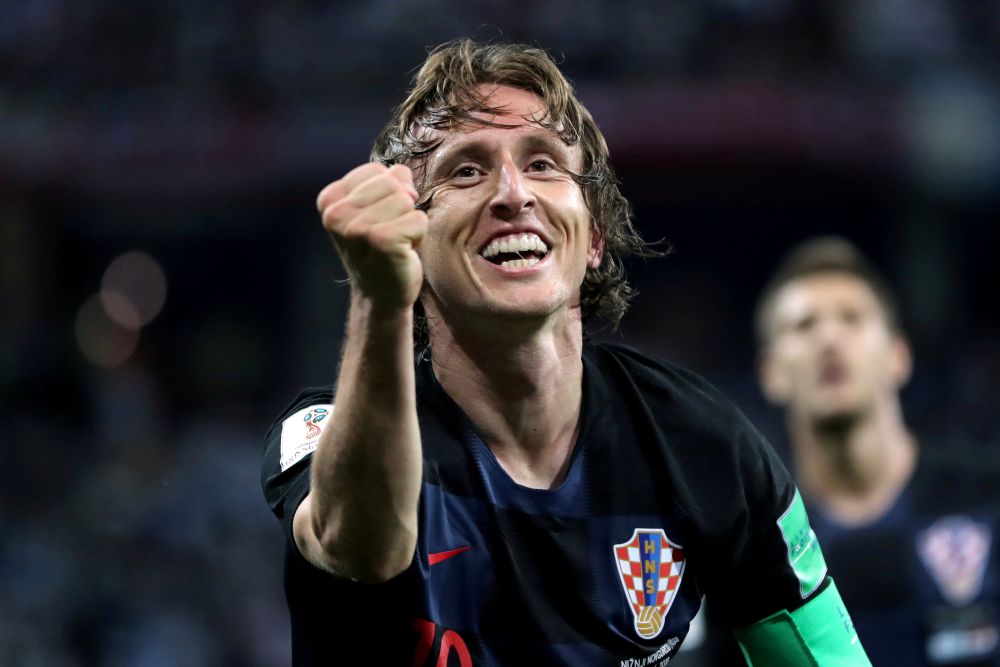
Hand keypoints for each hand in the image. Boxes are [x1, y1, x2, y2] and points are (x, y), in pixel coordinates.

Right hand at [317, 163, 426, 309]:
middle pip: (393, 182)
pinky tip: (403, 252)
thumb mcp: (374, 209)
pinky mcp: (382, 241)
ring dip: (410, 223)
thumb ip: (386, 182)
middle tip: (390, 232)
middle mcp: (337, 213)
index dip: (390, 192)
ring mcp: (358, 228)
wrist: (379, 295)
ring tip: (396, 242)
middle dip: (401, 207)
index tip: (379, 219)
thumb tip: (401, 172)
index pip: (378, 171)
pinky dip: (419, 236)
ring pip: (407, 200)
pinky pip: (419, 219)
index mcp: (330, 200)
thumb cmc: (379, 249)